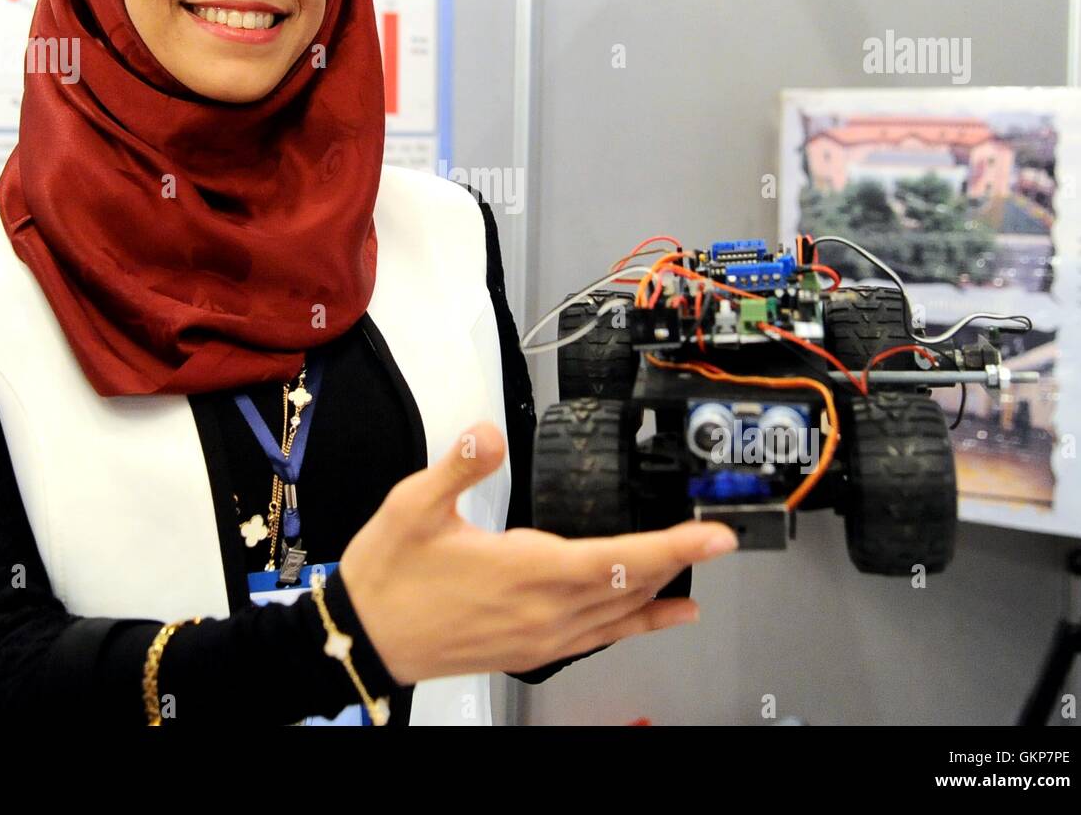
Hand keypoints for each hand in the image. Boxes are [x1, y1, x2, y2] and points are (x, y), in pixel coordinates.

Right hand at [338, 420, 737, 685]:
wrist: (362, 639)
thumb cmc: (390, 576)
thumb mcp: (413, 506)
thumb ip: (458, 465)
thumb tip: (488, 431)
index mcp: (524, 570)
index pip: (617, 558)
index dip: (673, 546)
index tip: (713, 534)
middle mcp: (543, 611)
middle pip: (629, 587)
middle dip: (678, 562)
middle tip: (718, 542)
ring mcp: (539, 636)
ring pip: (617, 618)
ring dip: (658, 595)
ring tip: (693, 584)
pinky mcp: (528, 649)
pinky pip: (595, 638)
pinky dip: (629, 626)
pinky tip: (647, 620)